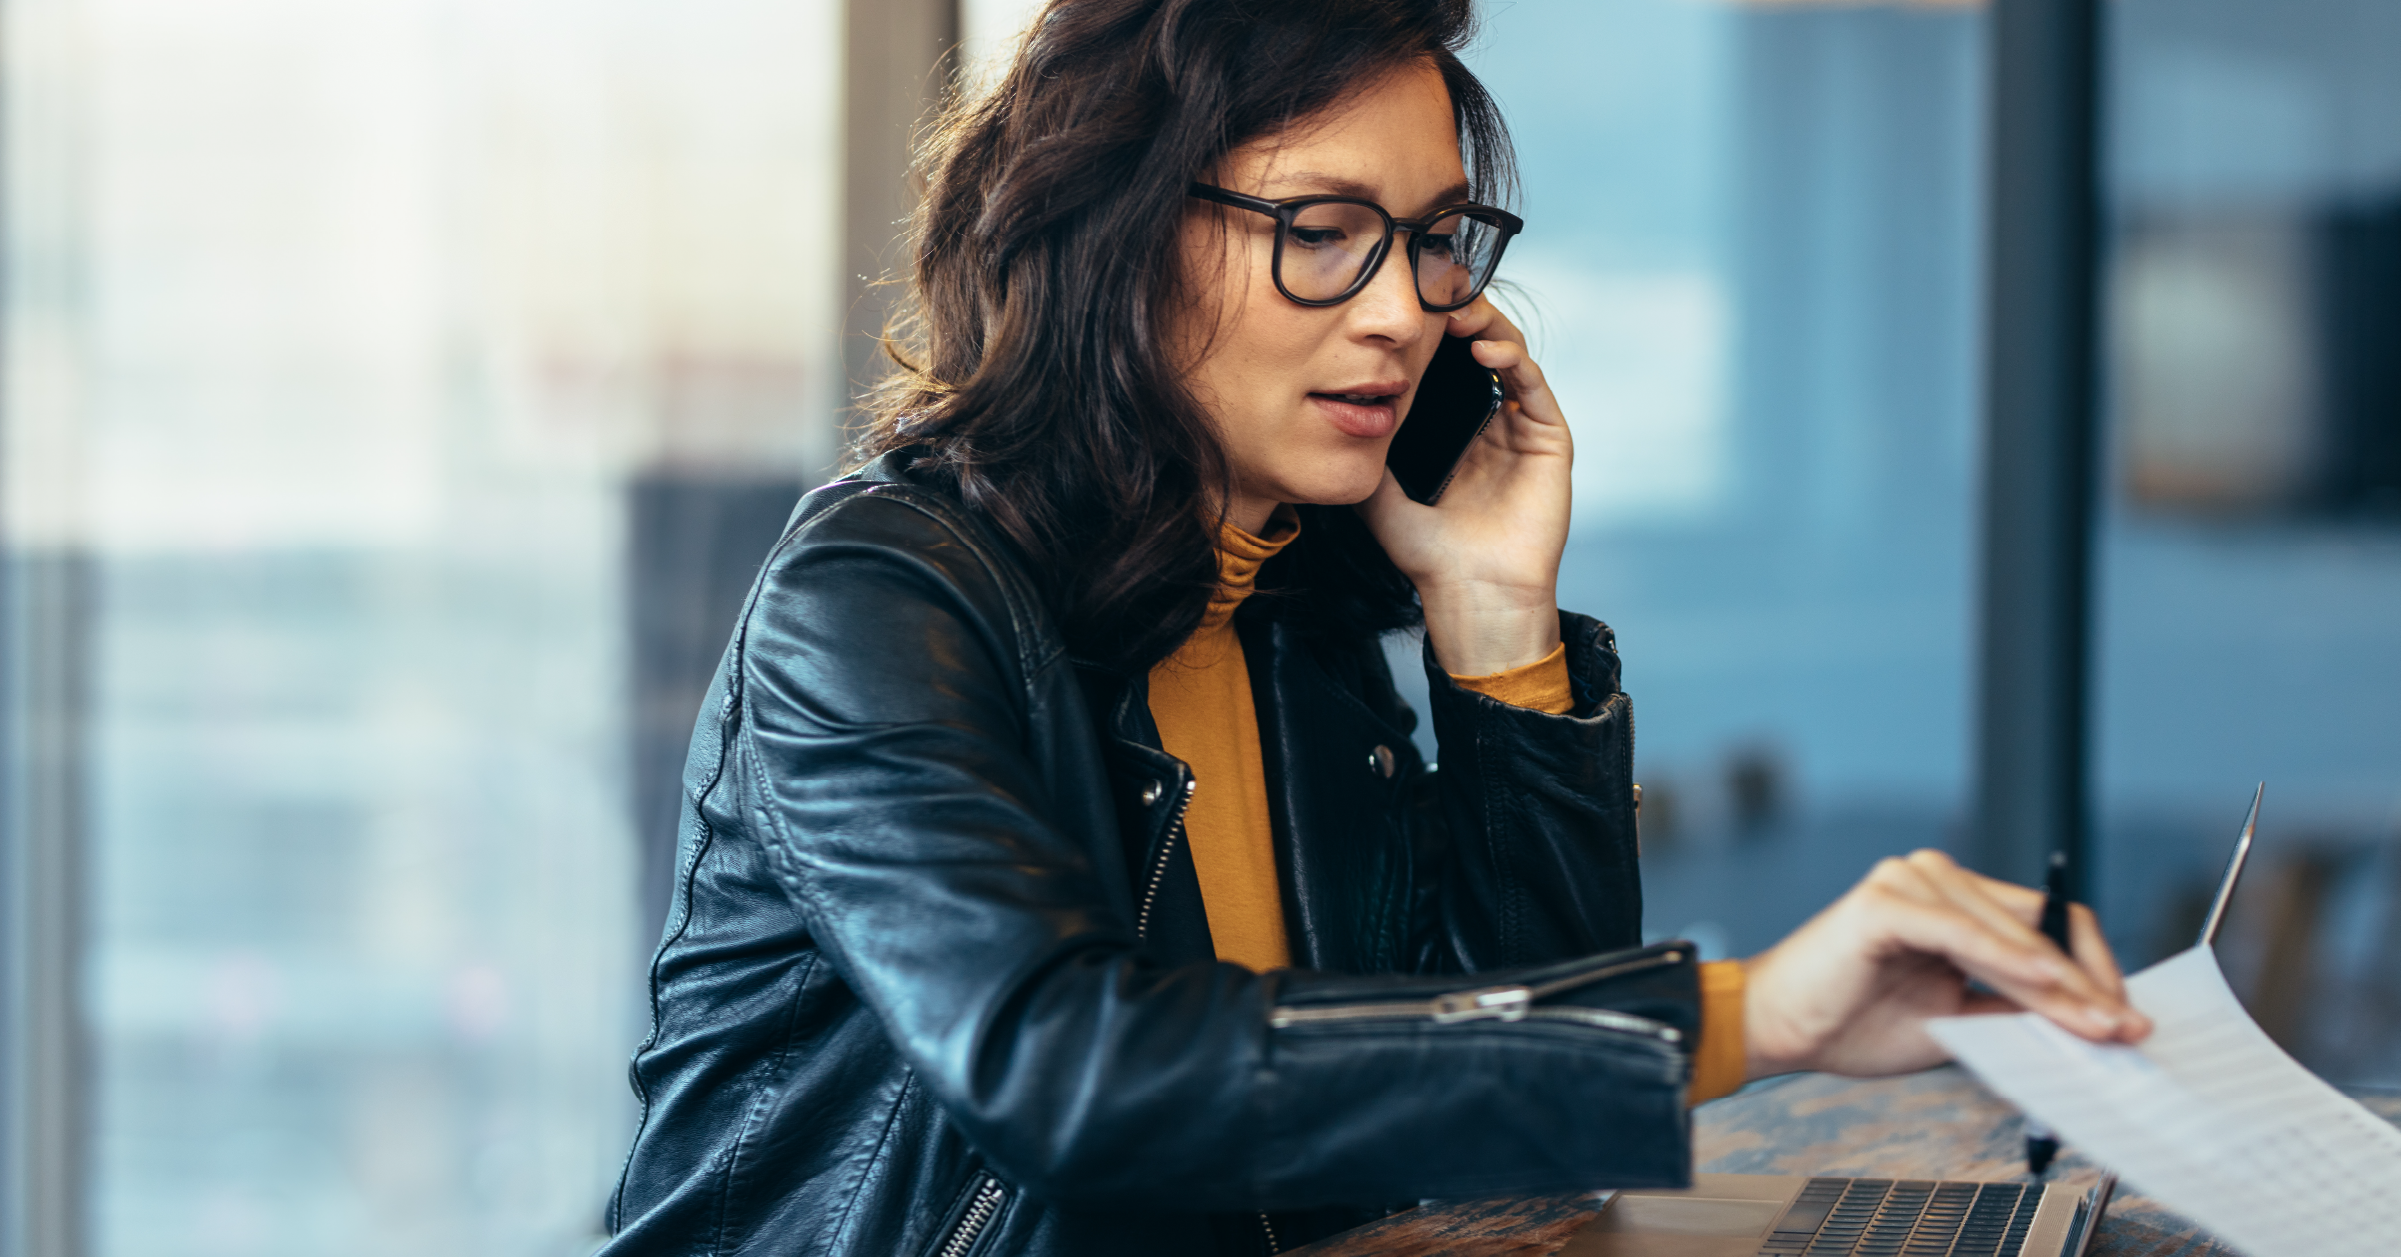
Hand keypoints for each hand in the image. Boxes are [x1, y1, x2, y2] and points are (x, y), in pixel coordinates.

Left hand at [1357, 297, 1572, 676]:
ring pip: (1510, 357)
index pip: (1448, 364)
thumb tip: (1329, 412)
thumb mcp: (1379, 493)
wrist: (1470, 595)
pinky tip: (1486, 349)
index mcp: (1457, 430)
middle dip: (1461, 316)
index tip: (1406, 307)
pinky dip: (1513, 360)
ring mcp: (1524, 430)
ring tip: (1458, 311)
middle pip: (1481, 349)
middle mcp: (1493, 423)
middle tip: (1435, 291)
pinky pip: (1534, 387)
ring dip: (1487, 327)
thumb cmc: (1427, 555)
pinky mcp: (1551, 441)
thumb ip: (1363, 452)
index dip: (1432, 333)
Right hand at [1741, 850, 2151, 1079]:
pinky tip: (2045, 986)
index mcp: (1951, 900)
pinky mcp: (1885, 902)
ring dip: (2060, 983)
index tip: (2120, 1020)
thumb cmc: (1848, 1022)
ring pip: (2011, 934)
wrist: (1775, 1029)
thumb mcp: (1954, 1021)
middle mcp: (1934, 876)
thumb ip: (2009, 1010)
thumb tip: (2084, 1024)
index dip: (2091, 971)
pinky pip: (1963, 933)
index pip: (2046, 924)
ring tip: (2096, 1023)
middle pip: (2041, 926)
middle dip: (2088, 984)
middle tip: (2125, 1029)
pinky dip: (2008, 960)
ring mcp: (1910, 881)